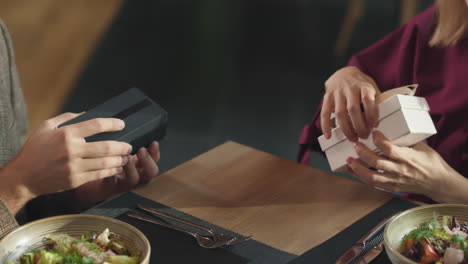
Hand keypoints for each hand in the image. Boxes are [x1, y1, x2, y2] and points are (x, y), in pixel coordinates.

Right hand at [2, 112, 131, 205]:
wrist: (24, 176)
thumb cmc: (35, 149)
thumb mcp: (46, 127)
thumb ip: (66, 118)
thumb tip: (86, 113)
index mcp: (66, 134)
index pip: (95, 125)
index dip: (112, 124)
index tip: (121, 124)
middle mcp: (71, 150)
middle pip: (105, 147)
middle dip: (121, 146)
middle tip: (128, 145)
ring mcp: (73, 167)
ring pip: (104, 163)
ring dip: (119, 160)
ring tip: (126, 157)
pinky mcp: (75, 180)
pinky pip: (98, 175)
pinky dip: (110, 171)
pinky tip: (116, 168)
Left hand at [74, 141, 159, 206]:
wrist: (89, 178)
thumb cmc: (106, 158)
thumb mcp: (118, 147)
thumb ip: (124, 139)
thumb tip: (124, 122)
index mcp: (140, 163)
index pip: (154, 158)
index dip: (155, 152)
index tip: (153, 142)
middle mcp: (137, 174)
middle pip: (151, 172)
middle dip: (148, 161)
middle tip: (141, 150)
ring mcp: (125, 183)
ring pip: (134, 179)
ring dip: (132, 168)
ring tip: (126, 158)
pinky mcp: (111, 188)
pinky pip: (114, 183)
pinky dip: (112, 174)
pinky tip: (108, 166)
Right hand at [321, 66, 380, 140]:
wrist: (343, 73)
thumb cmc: (360, 84)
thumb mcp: (371, 88)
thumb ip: (375, 102)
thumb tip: (378, 122)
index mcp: (363, 86)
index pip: (367, 99)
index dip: (371, 113)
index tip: (374, 125)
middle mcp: (349, 88)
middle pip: (353, 109)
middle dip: (359, 126)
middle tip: (363, 136)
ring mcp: (337, 93)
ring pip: (340, 113)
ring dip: (346, 129)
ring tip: (352, 138)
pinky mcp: (327, 97)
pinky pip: (325, 112)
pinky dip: (326, 125)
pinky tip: (329, 135)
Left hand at [346, 131, 467, 202]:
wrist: (438, 183)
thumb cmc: (430, 162)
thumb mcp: (422, 146)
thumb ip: (408, 137)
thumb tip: (397, 121)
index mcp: (408, 158)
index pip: (390, 150)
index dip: (379, 141)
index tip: (373, 132)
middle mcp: (400, 170)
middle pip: (377, 163)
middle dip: (363, 153)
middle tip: (355, 144)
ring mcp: (395, 180)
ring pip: (372, 176)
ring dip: (358, 168)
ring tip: (348, 160)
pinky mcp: (392, 187)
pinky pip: (373, 183)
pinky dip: (360, 177)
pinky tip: (351, 170)